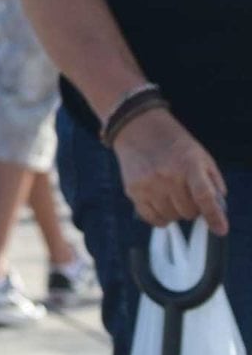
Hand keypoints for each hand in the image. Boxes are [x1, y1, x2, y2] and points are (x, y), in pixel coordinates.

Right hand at [117, 108, 228, 232]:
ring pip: (171, 217)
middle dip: (192, 207)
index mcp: (188, 163)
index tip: (220, 229)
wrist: (137, 126)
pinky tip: (161, 202)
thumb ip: (213, 182)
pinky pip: (152, 218)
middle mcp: (168, 175)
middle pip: (188, 212)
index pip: (204, 196)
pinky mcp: (133, 190)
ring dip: (175, 211)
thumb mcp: (200, 155)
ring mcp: (149, 184)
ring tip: (171, 193)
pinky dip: (160, 216)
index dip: (214, 216)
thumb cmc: (173, 142)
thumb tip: (218, 210)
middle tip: (186, 193)